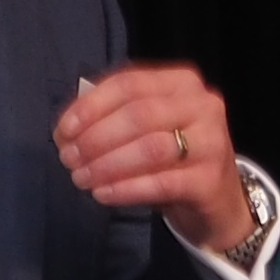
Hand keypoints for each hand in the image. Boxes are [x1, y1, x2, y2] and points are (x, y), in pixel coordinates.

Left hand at [54, 63, 255, 257]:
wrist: (216, 196)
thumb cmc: (170, 158)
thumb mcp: (143, 129)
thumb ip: (107, 120)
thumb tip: (66, 131)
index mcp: (180, 83)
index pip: (128, 84)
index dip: (90, 106)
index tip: (63, 131)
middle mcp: (201, 105)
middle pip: (138, 115)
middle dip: (95, 138)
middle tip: (69, 159)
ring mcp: (211, 141)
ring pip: (150, 148)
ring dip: (107, 164)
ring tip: (81, 178)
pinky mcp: (210, 179)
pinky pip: (161, 183)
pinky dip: (125, 189)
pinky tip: (102, 194)